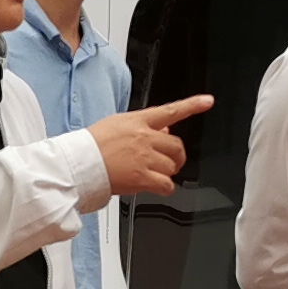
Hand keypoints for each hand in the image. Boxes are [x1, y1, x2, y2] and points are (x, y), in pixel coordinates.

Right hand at [89, 94, 211, 200]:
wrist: (79, 163)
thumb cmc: (92, 146)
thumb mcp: (116, 125)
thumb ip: (142, 126)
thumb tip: (163, 129)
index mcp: (138, 121)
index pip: (171, 111)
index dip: (192, 105)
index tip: (208, 101)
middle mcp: (144, 137)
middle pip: (176, 145)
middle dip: (177, 155)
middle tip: (172, 161)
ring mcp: (145, 158)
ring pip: (172, 166)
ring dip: (167, 172)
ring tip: (153, 174)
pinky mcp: (142, 177)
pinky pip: (166, 184)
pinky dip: (165, 187)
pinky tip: (157, 186)